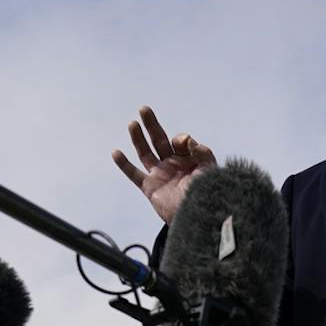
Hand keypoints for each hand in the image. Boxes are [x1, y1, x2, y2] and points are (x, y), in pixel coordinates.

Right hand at [110, 106, 216, 223]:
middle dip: (151, 124)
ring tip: (132, 123)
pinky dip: (124, 164)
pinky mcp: (150, 187)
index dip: (181, 139)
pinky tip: (116, 152)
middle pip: (158, 140)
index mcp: (188, 159)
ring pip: (145, 152)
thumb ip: (202, 152)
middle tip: (144, 109)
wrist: (198, 216)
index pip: (179, 141)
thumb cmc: (207, 194)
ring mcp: (160, 175)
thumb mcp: (209, 169)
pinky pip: (134, 174)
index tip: (184, 143)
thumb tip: (187, 140)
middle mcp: (172, 164)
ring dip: (138, 138)